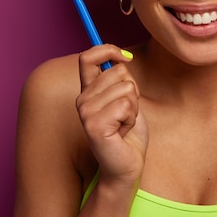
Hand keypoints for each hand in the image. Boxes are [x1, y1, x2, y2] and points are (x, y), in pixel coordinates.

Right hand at [76, 45, 148, 184]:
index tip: (126, 58)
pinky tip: (123, 132)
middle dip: (133, 92)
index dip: (108, 50)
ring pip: (126, 88)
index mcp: (88, 91)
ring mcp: (85, 112)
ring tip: (124, 124)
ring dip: (134, 107)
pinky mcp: (94, 125)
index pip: (88, 57)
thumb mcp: (127, 100)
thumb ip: (121, 80)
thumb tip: (124, 56)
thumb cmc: (128, 134)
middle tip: (125, 114)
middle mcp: (82, 99)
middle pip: (118, 71)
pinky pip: (127, 106)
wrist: (126, 167)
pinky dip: (132, 118)